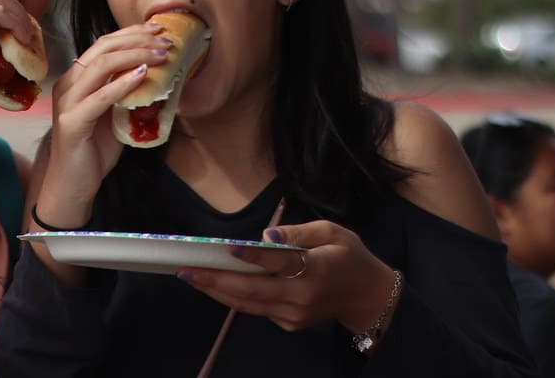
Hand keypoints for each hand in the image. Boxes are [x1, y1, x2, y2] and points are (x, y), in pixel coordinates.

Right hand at [36, 23, 169, 220]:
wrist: (72, 184)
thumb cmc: (94, 150)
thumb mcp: (115, 114)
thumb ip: (128, 93)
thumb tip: (161, 76)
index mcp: (77, 79)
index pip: (103, 44)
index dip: (131, 33)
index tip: (158, 29)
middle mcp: (68, 84)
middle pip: (103, 49)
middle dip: (137, 40)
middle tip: (165, 40)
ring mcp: (67, 102)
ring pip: (101, 66)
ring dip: (135, 56)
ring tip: (161, 55)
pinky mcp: (72, 122)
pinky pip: (100, 98)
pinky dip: (122, 84)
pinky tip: (142, 76)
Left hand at [177, 220, 396, 332]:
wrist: (367, 297)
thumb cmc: (348, 257)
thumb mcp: (334, 232)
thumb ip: (301, 231)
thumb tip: (268, 236)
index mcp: (318, 268)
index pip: (281, 263)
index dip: (255, 257)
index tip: (229, 248)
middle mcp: (304, 296)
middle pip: (254, 289)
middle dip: (217, 280)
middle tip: (187, 269)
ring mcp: (295, 314)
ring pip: (249, 304)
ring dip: (216, 291)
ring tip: (190, 277)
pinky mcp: (289, 324)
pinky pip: (256, 309)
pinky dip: (233, 297)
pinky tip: (213, 285)